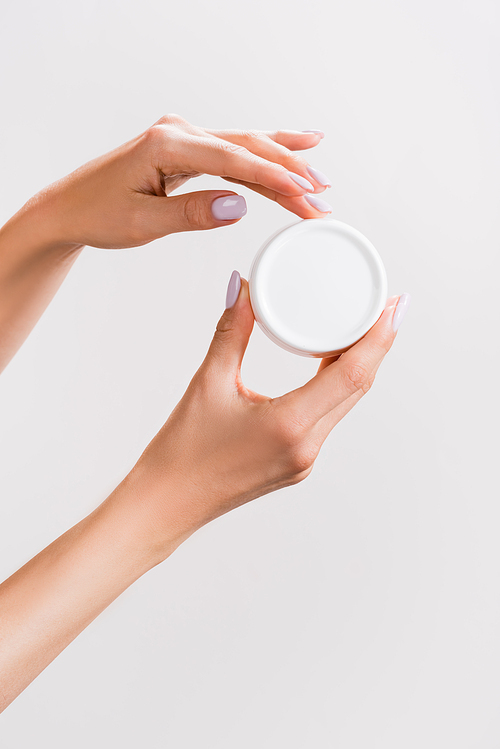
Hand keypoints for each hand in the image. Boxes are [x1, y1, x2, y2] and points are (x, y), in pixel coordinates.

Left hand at [37, 115, 331, 249]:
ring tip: (320, 179)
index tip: (305, 194)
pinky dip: (262, 161)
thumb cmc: (98, 213)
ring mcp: (184, 138)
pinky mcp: (187, 150)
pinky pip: (233, 155)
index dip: (274, 177)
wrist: (71, 208)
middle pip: (247, 148)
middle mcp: (179, 132)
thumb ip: (192, 213)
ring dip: (282, 166)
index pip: (233, 159)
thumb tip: (239, 206)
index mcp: (167, 143)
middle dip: (289, 172)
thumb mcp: (143, 221)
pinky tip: (290, 154)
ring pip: (245, 149)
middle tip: (324, 196)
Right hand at [132, 276, 409, 554]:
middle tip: (388, 305)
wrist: (167, 504)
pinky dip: (337, 387)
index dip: (379, 337)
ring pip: (346, 403)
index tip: (395, 305)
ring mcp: (305, 459)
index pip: (352, 375)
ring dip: (359, 366)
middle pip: (358, 387)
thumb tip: (244, 288)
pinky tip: (333, 365)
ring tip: (366, 328)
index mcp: (290, 425)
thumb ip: (232, 332)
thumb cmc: (182, 451)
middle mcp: (307, 446)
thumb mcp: (208, 383)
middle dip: (377, 345)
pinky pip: (328, 418)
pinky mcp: (297, 462)